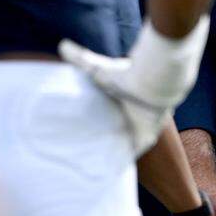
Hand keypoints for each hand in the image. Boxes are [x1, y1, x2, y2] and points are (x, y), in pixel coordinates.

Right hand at [59, 39, 165, 155]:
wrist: (153, 82)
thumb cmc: (125, 74)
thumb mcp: (97, 67)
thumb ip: (80, 57)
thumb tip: (62, 44)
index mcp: (122, 100)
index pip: (111, 114)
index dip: (103, 122)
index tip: (89, 130)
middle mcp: (133, 113)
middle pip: (119, 129)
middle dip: (109, 137)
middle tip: (89, 149)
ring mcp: (142, 126)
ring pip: (128, 142)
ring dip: (117, 150)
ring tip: (98, 163)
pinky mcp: (148, 136)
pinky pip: (136, 152)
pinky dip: (126, 160)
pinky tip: (113, 171)